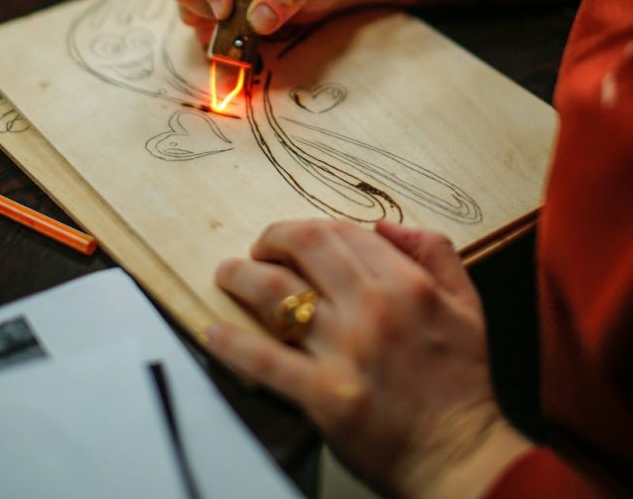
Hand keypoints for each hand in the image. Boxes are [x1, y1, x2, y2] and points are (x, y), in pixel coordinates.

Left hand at [206, 220, 531, 498]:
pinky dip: (232, 342)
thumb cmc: (461, 382)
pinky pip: (264, 359)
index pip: (344, 232)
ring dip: (242, 276)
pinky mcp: (322, 395)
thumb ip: (434, 251)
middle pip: (305, 245)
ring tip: (227, 274)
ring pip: (276, 293)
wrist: (459, 455)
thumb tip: (383, 225)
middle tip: (259, 248)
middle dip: (272, 238)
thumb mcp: (466, 303)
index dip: (313, 227)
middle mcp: (372, 308)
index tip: (298, 239)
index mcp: (406, 283)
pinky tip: (215, 331)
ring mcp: (344, 351)